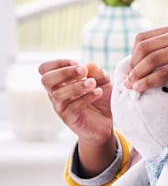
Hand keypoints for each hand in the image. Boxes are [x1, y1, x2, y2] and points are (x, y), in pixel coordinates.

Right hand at [38, 59, 115, 176]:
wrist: (106, 122)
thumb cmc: (101, 99)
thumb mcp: (103, 81)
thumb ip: (97, 72)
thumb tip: (88, 65)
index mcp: (60, 82)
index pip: (45, 69)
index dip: (58, 63)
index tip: (77, 63)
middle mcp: (56, 93)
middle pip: (46, 79)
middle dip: (65, 72)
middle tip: (84, 71)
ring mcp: (61, 106)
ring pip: (58, 94)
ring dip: (77, 85)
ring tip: (93, 83)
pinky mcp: (69, 118)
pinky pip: (72, 107)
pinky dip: (86, 97)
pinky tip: (98, 93)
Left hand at [127, 24, 167, 125]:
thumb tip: (139, 61)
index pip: (143, 37)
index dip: (132, 54)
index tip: (132, 68)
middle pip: (144, 48)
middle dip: (132, 65)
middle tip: (129, 80)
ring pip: (151, 60)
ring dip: (137, 75)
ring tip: (132, 86)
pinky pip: (163, 73)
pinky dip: (148, 82)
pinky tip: (142, 89)